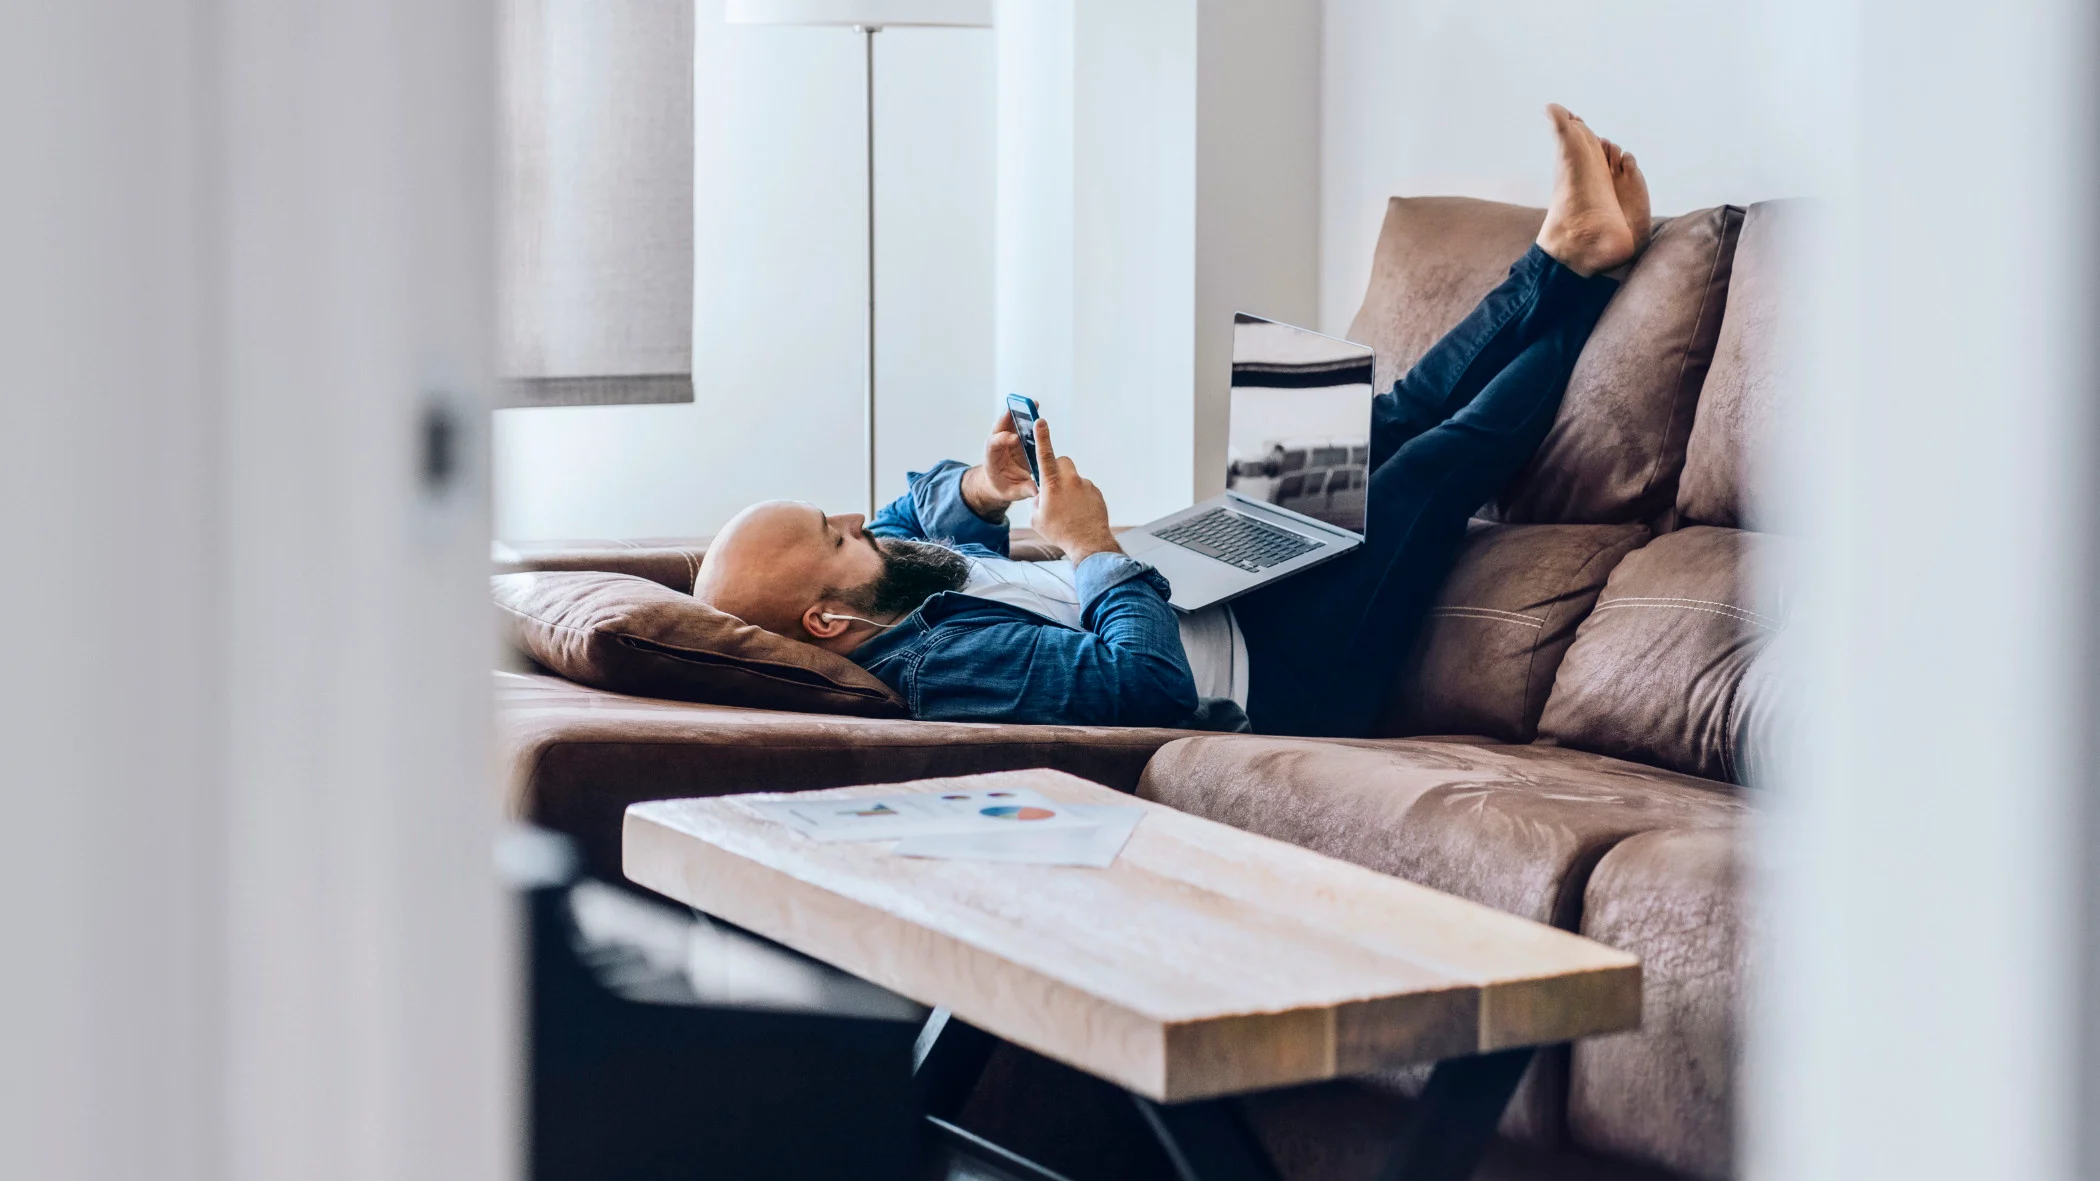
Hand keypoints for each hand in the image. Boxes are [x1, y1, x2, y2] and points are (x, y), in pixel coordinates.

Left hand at [961, 410, 1038, 519]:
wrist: (998, 481)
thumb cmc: (1003, 487)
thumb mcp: (1012, 492)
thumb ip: (1023, 490)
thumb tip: (1037, 490)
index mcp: (992, 459)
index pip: (993, 445)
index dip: (1002, 440)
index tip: (1015, 438)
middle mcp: (997, 445)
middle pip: (999, 427)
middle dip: (1009, 417)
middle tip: (1021, 408)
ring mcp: (1006, 439)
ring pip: (1010, 422)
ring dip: (1020, 411)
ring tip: (1032, 404)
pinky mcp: (1016, 437)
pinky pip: (1020, 423)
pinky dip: (1026, 415)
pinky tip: (1035, 407)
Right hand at [1028, 419, 1120, 562]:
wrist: (1088, 543)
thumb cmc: (1060, 532)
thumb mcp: (1037, 518)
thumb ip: (1036, 500)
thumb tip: (1042, 494)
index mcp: (1052, 485)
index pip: (1044, 455)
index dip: (1041, 437)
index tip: (1040, 421)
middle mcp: (1070, 480)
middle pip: (1062, 461)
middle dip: (1056, 469)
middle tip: (1054, 488)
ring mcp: (1085, 485)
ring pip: (1073, 478)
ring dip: (1069, 487)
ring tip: (1068, 509)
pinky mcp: (1096, 491)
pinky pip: (1084, 488)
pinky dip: (1080, 497)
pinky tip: (1079, 512)